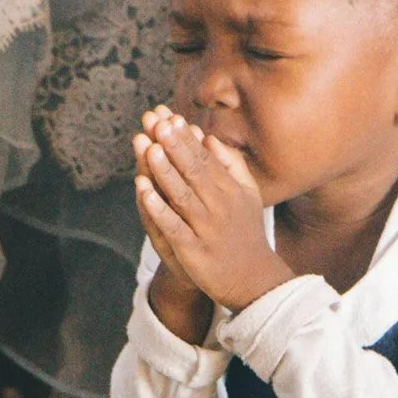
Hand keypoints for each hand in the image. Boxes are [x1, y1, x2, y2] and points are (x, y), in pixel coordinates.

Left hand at [133, 106, 295, 312]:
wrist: (253, 279)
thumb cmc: (246, 233)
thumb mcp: (248, 195)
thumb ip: (232, 166)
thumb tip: (210, 139)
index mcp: (230, 190)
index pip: (205, 159)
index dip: (186, 139)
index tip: (171, 117)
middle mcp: (219, 206)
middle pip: (193, 171)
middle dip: (174, 146)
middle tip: (158, 122)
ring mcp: (206, 228)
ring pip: (182, 195)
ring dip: (164, 171)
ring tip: (150, 147)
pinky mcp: (193, 250)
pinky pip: (172, 226)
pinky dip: (158, 208)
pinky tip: (143, 192)